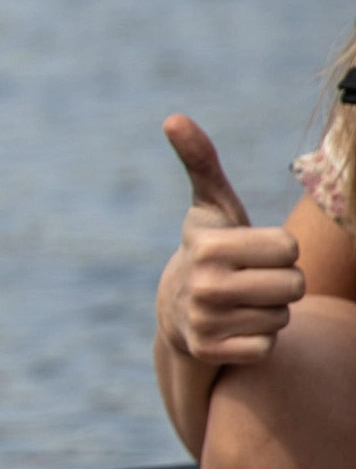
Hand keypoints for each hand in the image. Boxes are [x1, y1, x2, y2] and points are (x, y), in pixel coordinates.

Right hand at [156, 114, 302, 365]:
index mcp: (208, 248)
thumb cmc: (209, 249)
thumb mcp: (209, 206)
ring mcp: (205, 322)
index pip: (290, 250)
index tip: (253, 252)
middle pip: (294, 285)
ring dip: (270, 311)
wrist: (174, 311)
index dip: (280, 251)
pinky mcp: (210, 351)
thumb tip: (173, 117)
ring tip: (242, 302)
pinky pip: (267, 346)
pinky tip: (236, 327)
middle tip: (253, 279)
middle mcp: (203, 286)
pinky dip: (258, 339)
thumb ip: (201, 161)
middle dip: (282, 282)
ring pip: (282, 317)